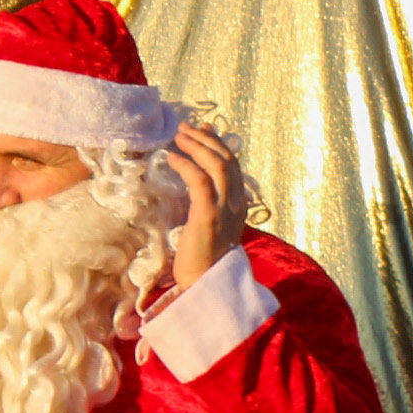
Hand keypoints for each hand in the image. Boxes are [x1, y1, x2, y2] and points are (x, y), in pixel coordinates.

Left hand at [169, 124, 242, 283]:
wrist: (205, 285)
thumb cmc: (203, 260)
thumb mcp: (211, 226)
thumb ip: (209, 205)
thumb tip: (199, 188)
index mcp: (239, 205)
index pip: (232, 165)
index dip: (218, 143)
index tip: (203, 129)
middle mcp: (236, 203)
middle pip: (226, 159)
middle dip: (206, 138)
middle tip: (185, 127)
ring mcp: (225, 209)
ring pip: (216, 165)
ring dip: (197, 145)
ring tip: (179, 135)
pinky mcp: (208, 215)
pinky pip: (199, 181)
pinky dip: (187, 165)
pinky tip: (173, 158)